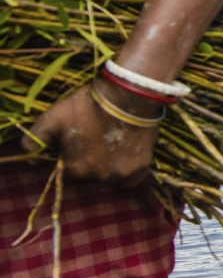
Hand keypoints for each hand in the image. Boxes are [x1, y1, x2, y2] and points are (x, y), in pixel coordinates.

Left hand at [23, 81, 158, 184]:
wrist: (128, 96)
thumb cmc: (88, 106)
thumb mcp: (54, 116)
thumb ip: (36, 137)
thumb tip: (26, 152)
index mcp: (75, 168)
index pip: (69, 170)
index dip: (72, 155)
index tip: (78, 141)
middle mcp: (97, 176)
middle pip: (90, 174)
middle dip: (90, 161)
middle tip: (96, 140)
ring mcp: (120, 174)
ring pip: (109, 176)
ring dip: (108, 166)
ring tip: (112, 145)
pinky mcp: (140, 168)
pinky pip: (131, 180)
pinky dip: (127, 173)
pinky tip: (125, 158)